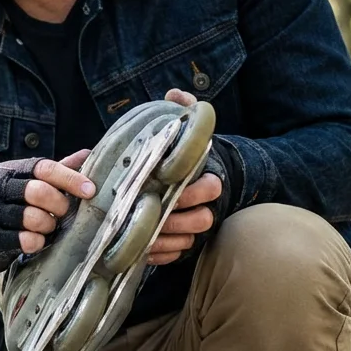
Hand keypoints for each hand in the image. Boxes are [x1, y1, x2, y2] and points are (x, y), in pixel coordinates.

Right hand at [0, 149, 93, 278]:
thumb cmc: (12, 204)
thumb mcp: (30, 182)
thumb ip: (57, 170)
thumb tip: (88, 153)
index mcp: (12, 170)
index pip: (44, 168)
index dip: (70, 179)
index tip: (90, 191)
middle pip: (37, 191)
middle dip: (58, 204)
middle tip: (64, 213)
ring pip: (30, 217)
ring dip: (48, 225)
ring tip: (50, 227)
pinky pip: (22, 240)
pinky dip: (37, 242)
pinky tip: (39, 241)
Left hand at [148, 88, 224, 265]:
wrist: (182, 176)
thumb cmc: (178, 153)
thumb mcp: (180, 129)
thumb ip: (182, 109)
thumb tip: (175, 95)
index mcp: (206, 177)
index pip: (211, 188)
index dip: (193, 192)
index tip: (169, 188)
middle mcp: (203, 205)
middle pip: (201, 221)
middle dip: (176, 221)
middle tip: (150, 216)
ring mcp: (192, 227)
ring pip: (187, 242)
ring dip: (164, 241)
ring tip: (139, 237)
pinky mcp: (182, 243)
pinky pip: (175, 256)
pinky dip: (158, 255)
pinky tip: (140, 250)